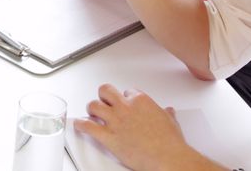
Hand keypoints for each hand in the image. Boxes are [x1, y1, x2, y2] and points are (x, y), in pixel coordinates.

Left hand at [73, 84, 210, 170]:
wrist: (167, 158)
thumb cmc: (170, 143)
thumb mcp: (171, 122)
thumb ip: (166, 114)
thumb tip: (168, 111)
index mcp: (141, 101)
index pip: (127, 91)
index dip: (125, 98)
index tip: (125, 103)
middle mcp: (125, 107)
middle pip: (106, 91)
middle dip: (104, 97)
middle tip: (104, 103)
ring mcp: (115, 121)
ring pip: (93, 105)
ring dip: (91, 109)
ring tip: (92, 113)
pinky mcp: (108, 136)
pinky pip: (87, 126)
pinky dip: (80, 124)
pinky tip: (79, 124)